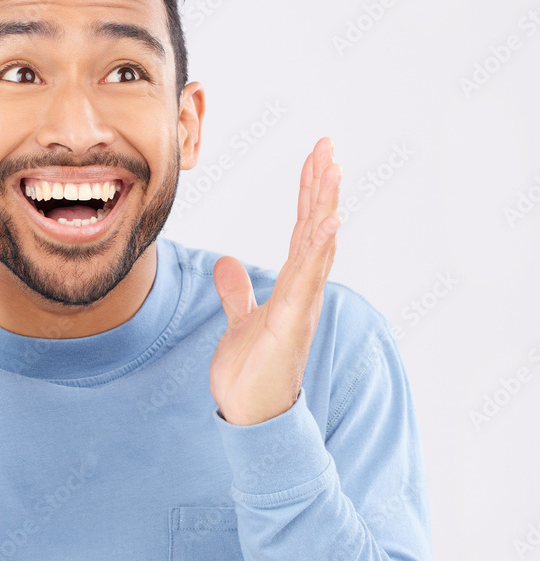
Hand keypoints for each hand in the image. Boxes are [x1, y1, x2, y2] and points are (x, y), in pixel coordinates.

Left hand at [209, 136, 341, 426]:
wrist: (250, 415)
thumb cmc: (251, 372)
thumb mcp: (240, 321)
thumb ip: (237, 291)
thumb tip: (227, 261)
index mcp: (292, 288)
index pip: (302, 230)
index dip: (308, 194)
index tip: (316, 158)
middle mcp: (302, 292)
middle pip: (314, 229)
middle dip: (320, 187)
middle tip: (328, 145)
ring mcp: (300, 306)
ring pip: (316, 248)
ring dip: (325, 207)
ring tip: (333, 168)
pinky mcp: (290, 324)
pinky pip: (306, 281)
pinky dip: (318, 251)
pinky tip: (328, 222)